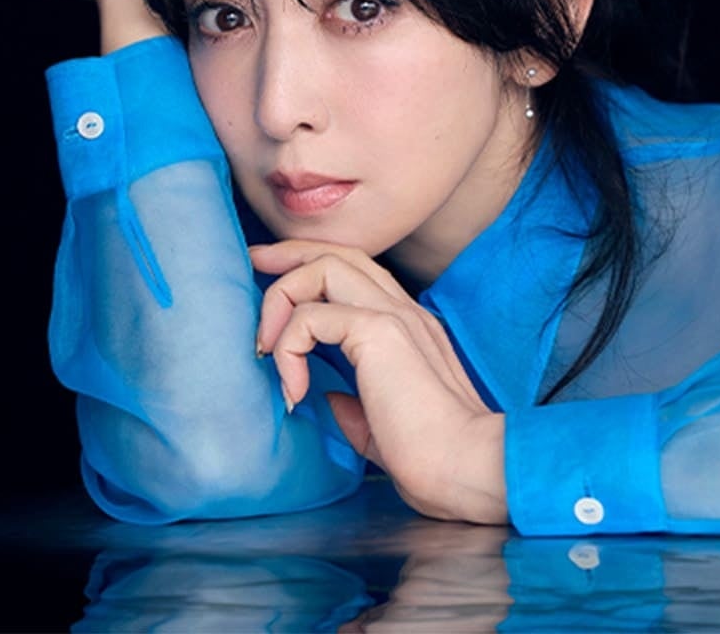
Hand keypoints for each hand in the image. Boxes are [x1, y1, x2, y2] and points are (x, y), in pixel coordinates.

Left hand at [252, 240, 508, 525]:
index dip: (312, 268)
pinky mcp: (380, 332)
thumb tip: (327, 398)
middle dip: (289, 254)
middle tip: (253, 264)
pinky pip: (312, 316)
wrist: (466, 465)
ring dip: (282, 298)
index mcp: (408, 329)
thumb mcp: (382, 426)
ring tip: (266, 348)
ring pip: (323, 266)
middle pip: (338, 253)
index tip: (272, 281)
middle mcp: (404, 311)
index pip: (356, 274)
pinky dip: (289, 345)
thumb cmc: (432, 457)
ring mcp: (395, 315)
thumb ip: (354, 406)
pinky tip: (292, 388)